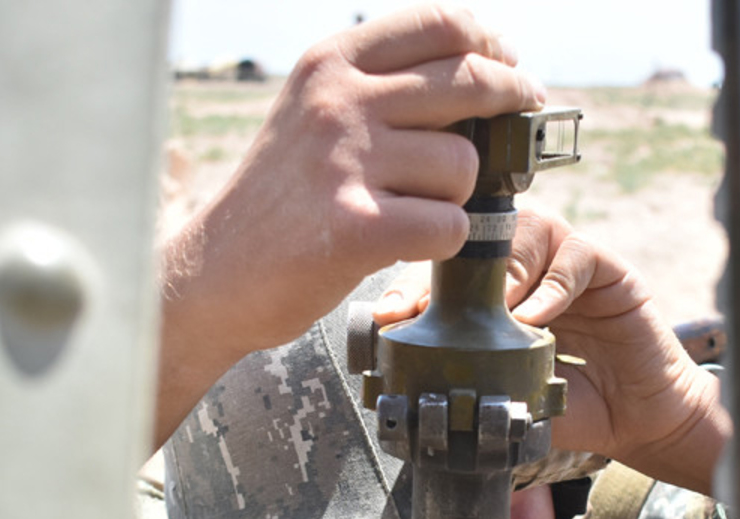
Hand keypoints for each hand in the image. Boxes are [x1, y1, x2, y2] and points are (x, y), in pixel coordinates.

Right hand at [154, 5, 545, 445]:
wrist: (215, 274)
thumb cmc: (282, 198)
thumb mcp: (312, 113)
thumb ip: (380, 86)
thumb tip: (483, 72)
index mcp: (330, 65)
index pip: (438, 23)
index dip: (489, 43)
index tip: (507, 62)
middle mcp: (337, 103)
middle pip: (470, 82)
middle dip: (512, 99)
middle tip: (524, 113)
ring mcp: (347, 163)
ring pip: (463, 163)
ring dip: (456, 193)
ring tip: (413, 208)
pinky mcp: (358, 229)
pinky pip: (451, 225)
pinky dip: (443, 241)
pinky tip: (406, 243)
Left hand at [373, 209, 729, 493]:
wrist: (637, 421)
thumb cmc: (571, 404)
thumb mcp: (510, 394)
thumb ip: (473, 380)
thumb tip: (411, 387)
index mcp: (496, 294)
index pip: (446, 271)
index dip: (413, 285)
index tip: (386, 315)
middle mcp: (529, 267)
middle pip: (481, 236)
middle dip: (449, 269)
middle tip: (429, 307)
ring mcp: (567, 262)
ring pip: (528, 230)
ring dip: (504, 270)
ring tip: (494, 313)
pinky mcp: (608, 268)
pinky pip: (575, 256)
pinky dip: (552, 285)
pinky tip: (538, 320)